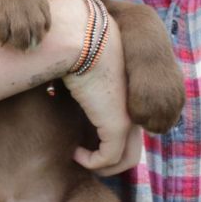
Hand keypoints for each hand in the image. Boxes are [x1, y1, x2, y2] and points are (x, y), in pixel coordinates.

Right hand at [62, 19, 138, 174]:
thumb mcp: (84, 64)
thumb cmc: (75, 44)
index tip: (85, 140)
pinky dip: (90, 162)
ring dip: (101, 165)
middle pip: (133, 148)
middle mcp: (135, 106)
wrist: (81, 35)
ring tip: (80, 158)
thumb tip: (65, 88)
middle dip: (109, 160)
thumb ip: (85, 79)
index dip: (109, 140)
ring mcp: (130, 117)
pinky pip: (108, 158)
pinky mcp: (117, 125)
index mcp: (130, 91)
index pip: (130, 127)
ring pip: (126, 160)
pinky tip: (74, 153)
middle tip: (86, 157)